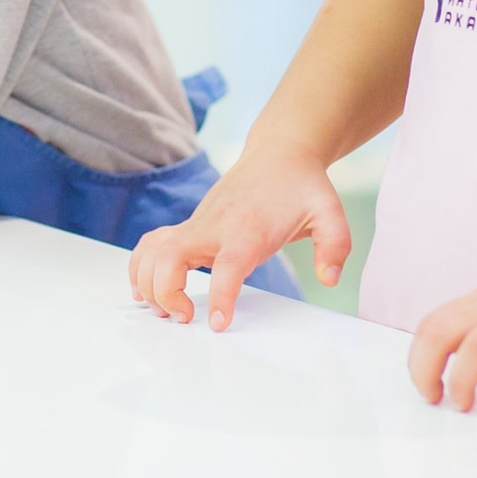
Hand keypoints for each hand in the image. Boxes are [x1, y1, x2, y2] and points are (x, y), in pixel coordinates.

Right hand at [129, 138, 348, 329]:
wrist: (278, 153)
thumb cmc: (301, 186)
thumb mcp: (330, 213)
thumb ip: (335, 246)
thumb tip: (330, 279)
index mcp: (247, 230)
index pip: (227, 267)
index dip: (221, 296)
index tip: (217, 324)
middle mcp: (214, 226)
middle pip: (169, 257)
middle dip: (165, 292)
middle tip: (184, 317)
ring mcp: (197, 224)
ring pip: (152, 251)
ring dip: (147, 282)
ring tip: (162, 310)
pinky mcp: (190, 225)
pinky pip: (152, 244)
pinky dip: (141, 266)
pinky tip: (146, 288)